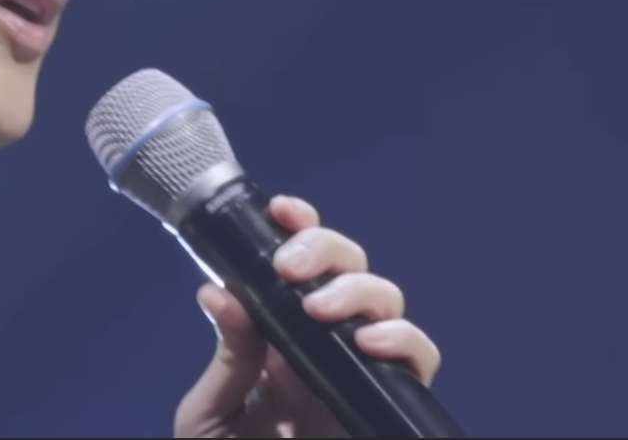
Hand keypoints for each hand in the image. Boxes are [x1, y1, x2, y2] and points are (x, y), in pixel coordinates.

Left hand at [171, 195, 440, 437]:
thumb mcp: (209, 417)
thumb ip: (227, 359)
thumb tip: (219, 292)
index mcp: (278, 337)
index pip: (300, 266)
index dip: (300, 226)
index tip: (281, 210)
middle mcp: (323, 346)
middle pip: (351, 269)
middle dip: (328, 249)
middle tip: (290, 268)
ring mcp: (359, 373)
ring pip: (387, 302)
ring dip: (358, 290)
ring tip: (321, 309)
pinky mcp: (387, 406)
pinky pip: (418, 362)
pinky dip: (404, 341)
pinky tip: (372, 343)